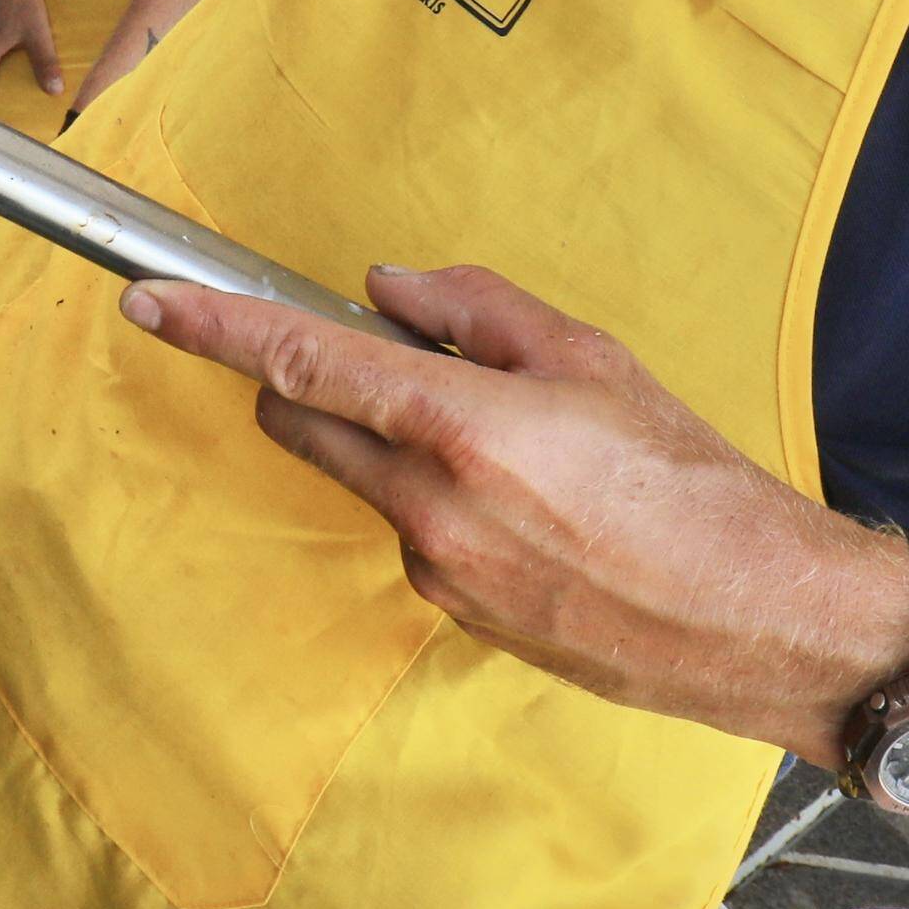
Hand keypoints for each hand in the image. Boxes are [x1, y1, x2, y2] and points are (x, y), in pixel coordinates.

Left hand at [122, 264, 908, 755]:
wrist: (756, 620)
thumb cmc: (691, 480)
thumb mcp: (593, 359)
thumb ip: (476, 311)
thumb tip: (389, 289)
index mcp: (459, 428)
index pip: (303, 361)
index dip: (216, 326)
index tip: (151, 301)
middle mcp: (428, 506)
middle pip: (307, 420)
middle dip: (316, 379)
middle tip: (401, 358)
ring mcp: (436, 569)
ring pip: (368, 475)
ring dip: (402, 443)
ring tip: (523, 448)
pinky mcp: (456, 613)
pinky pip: (416, 530)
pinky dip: (444, 499)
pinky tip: (538, 508)